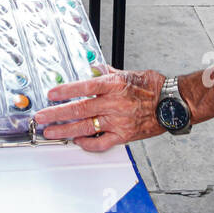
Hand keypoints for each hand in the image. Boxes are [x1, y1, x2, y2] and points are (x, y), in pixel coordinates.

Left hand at [35, 68, 167, 150]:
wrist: (172, 104)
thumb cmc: (153, 87)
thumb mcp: (129, 72)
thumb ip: (107, 72)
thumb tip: (92, 69)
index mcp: (115, 85)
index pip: (84, 86)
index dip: (66, 90)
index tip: (51, 94)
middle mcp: (114, 104)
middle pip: (79, 109)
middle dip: (56, 114)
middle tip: (41, 117)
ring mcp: (118, 121)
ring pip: (86, 127)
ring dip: (65, 130)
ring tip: (51, 131)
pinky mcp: (124, 136)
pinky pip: (102, 143)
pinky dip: (87, 143)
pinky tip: (77, 141)